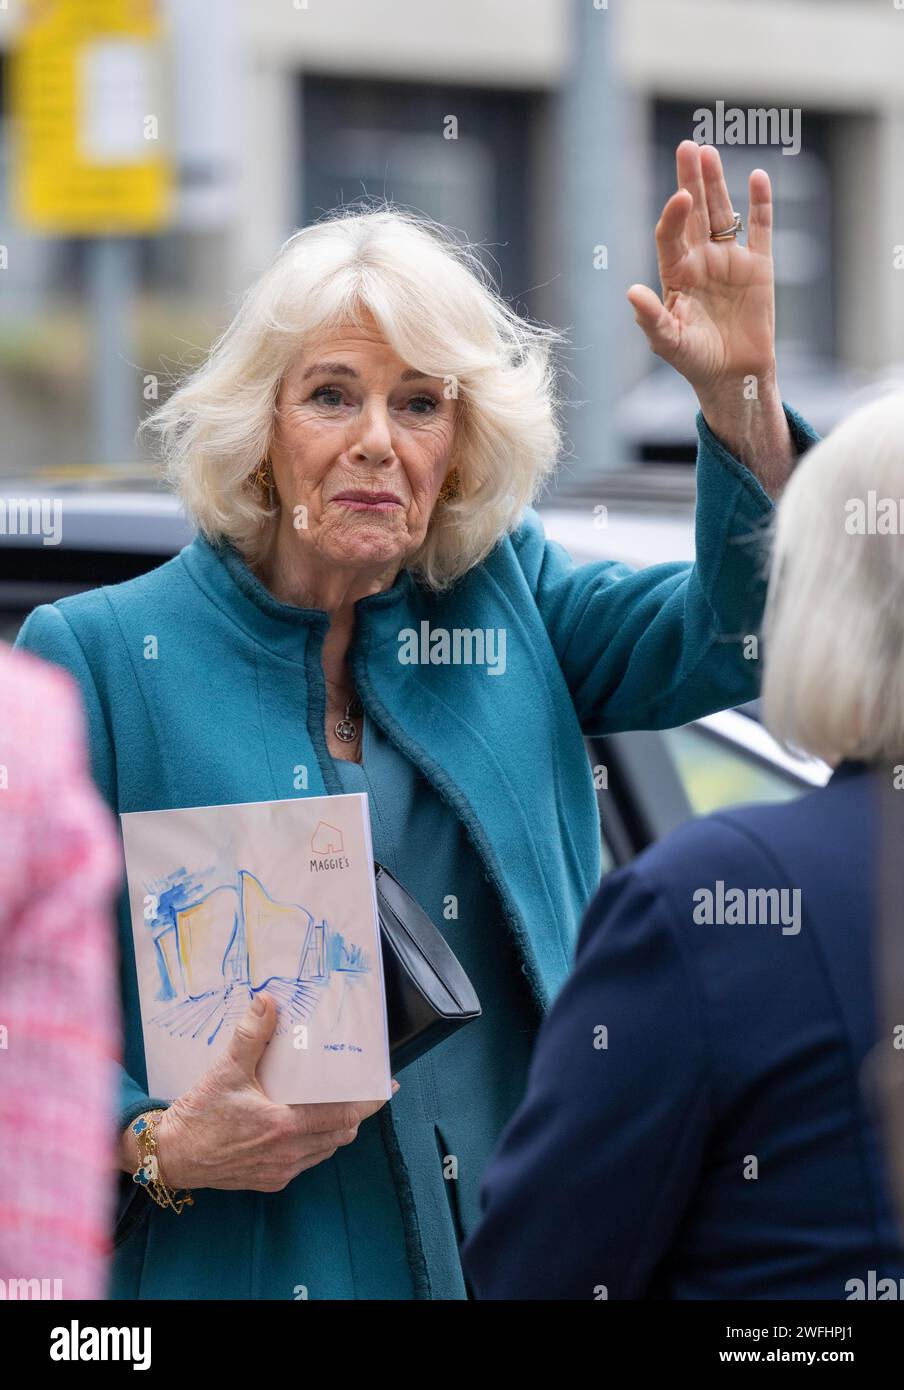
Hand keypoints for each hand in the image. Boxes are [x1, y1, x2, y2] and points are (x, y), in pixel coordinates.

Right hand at [121, 994, 396, 1192]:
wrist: (170, 1155)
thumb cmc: (199, 1115)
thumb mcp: (226, 1069)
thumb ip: (252, 1035)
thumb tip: (268, 1001)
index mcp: (285, 1126)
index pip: (344, 1115)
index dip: (369, 1102)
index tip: (387, 1086)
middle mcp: (289, 1153)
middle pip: (341, 1134)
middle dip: (355, 1113)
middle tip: (360, 1089)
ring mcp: (281, 1170)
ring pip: (326, 1149)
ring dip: (335, 1128)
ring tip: (335, 1102)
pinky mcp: (270, 1180)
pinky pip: (307, 1161)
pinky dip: (315, 1142)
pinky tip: (304, 1124)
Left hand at [628, 140, 794, 493]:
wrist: (733, 376)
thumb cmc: (694, 361)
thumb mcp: (668, 342)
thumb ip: (651, 318)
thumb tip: (631, 292)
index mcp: (676, 274)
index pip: (671, 235)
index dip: (673, 214)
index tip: (680, 196)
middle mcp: (701, 260)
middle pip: (694, 212)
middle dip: (690, 180)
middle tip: (687, 147)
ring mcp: (730, 260)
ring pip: (723, 213)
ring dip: (717, 183)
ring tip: (710, 152)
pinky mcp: (759, 266)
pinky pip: (761, 228)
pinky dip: (761, 204)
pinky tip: (757, 177)